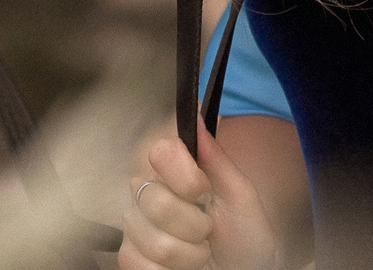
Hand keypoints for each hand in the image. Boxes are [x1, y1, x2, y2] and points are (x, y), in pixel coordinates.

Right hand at [117, 130, 279, 269]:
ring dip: (190, 255)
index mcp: (174, 172)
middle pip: (157, 203)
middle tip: (208, 231)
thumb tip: (195, 117)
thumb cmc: (244, 235)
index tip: (205, 191)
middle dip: (195, 225)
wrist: (244, 269)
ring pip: (156, 242)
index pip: (161, 152)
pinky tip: (182, 266)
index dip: (187, 177)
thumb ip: (216, 157)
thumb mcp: (240, 195)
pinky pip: (141, 264)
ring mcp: (135, 228)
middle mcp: (147, 194)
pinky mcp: (128, 258)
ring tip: (200, 253)